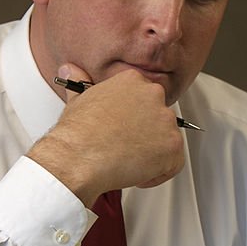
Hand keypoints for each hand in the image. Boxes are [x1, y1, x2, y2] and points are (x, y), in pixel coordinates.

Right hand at [27, 64, 184, 204]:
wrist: (80, 156)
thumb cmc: (78, 133)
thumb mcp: (77, 98)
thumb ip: (81, 82)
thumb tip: (72, 71)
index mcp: (133, 80)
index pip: (145, 99)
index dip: (135, 119)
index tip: (125, 129)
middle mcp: (153, 95)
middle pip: (159, 118)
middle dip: (146, 135)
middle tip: (126, 147)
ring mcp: (166, 120)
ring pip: (168, 140)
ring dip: (152, 154)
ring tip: (128, 162)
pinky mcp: (173, 145)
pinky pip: (174, 164)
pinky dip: (159, 174)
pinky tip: (137, 174)